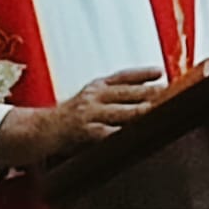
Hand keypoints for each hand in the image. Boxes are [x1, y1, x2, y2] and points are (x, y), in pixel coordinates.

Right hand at [0, 67, 163, 167]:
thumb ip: (112, 95)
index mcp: (95, 86)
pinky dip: (121, 135)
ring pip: (120, 113)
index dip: (142, 73)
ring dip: (140, 113)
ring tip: (157, 112)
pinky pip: (106, 134)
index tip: (161, 71)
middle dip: (148, 93)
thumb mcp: (88, 98)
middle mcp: (92, 96)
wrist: (39, 131)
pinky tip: (134, 137)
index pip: (122, 76)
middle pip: (126, 93)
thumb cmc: (69, 117)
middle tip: (169, 93)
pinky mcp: (83, 133)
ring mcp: (88, 114)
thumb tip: (146, 93)